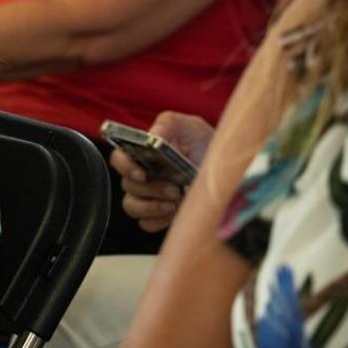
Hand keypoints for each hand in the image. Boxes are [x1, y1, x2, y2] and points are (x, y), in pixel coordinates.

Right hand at [109, 111, 215, 232]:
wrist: (228, 170)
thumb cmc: (206, 145)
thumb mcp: (191, 126)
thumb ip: (169, 123)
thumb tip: (152, 136)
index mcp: (144, 153)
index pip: (119, 158)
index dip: (124, 166)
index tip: (141, 173)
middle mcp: (143, 175)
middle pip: (127, 185)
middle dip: (150, 189)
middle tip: (173, 189)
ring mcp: (150, 197)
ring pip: (131, 207)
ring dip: (151, 206)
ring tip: (175, 202)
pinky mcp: (159, 216)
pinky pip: (146, 223)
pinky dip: (158, 220)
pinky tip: (176, 212)